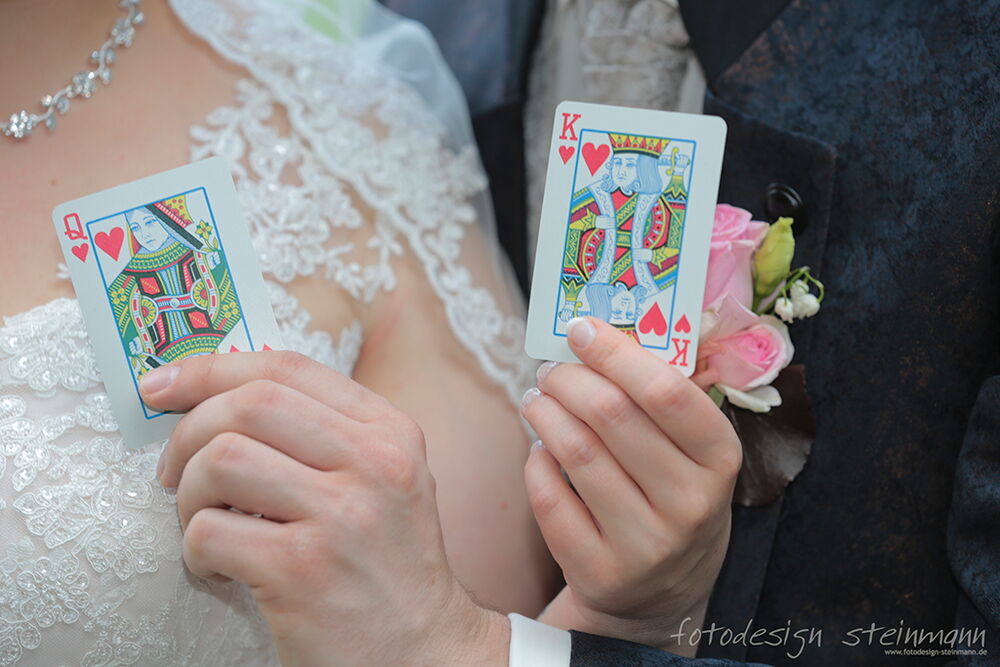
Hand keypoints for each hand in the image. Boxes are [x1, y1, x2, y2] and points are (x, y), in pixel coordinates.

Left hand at [141, 352, 509, 666]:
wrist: (424, 650)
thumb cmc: (389, 563)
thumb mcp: (384, 478)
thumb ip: (326, 433)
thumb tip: (221, 397)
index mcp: (390, 431)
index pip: (288, 368)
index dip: (212, 368)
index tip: (162, 386)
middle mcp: (373, 463)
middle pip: (250, 403)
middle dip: (188, 431)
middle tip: (174, 471)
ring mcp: (341, 516)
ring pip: (221, 459)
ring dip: (188, 493)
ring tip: (202, 522)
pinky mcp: (302, 571)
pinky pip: (208, 532)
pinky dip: (194, 550)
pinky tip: (219, 568)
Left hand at [520, 317, 740, 654]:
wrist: (662, 592)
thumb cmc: (671, 493)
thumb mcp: (691, 451)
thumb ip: (660, 397)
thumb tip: (599, 331)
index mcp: (721, 459)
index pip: (667, 392)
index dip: (616, 353)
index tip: (580, 328)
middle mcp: (691, 504)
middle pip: (611, 415)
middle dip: (568, 378)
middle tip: (549, 368)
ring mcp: (647, 544)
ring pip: (576, 452)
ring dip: (544, 412)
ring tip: (536, 399)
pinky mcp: (601, 571)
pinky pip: (549, 499)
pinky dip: (536, 463)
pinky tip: (540, 449)